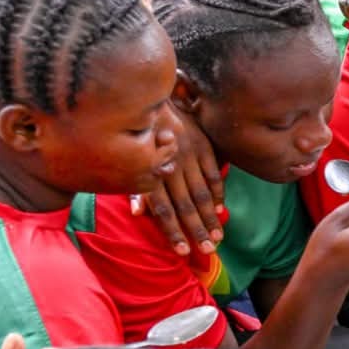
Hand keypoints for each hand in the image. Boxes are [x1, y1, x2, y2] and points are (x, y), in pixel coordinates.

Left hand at [134, 102, 222, 256]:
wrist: (151, 96)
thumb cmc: (135, 133)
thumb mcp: (128, 158)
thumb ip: (135, 186)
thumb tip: (137, 214)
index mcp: (152, 172)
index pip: (164, 209)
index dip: (173, 231)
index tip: (182, 251)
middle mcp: (172, 167)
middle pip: (186, 205)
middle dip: (197, 230)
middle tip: (207, 251)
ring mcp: (189, 157)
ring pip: (202, 193)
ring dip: (210, 218)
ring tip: (218, 238)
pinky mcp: (203, 146)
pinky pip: (213, 174)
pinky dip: (218, 193)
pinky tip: (220, 210)